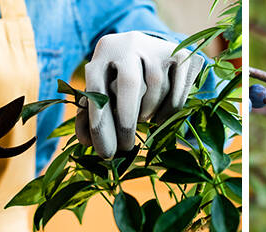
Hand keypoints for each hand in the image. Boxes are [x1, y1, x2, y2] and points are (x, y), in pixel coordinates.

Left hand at [78, 31, 204, 157]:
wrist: (151, 48)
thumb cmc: (120, 77)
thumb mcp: (104, 88)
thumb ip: (93, 112)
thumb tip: (85, 141)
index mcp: (103, 54)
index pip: (97, 91)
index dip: (101, 125)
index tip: (107, 153)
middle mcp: (128, 45)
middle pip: (129, 84)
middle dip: (127, 121)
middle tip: (127, 147)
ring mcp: (155, 47)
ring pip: (156, 86)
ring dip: (151, 111)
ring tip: (145, 121)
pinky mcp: (179, 52)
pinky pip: (178, 86)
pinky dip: (172, 107)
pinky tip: (162, 118)